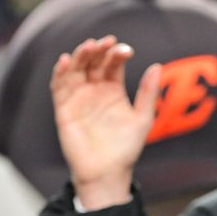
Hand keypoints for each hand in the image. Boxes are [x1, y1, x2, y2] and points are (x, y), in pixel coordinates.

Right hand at [51, 35, 161, 208]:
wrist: (107, 172)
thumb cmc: (126, 148)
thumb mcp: (143, 119)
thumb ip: (148, 93)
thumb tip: (157, 67)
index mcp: (113, 90)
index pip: (112, 64)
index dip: (117, 54)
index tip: (126, 50)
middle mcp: (94, 90)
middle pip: (93, 62)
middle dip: (98, 50)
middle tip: (106, 43)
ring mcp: (78, 98)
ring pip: (75, 70)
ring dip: (80, 56)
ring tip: (88, 47)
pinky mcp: (64, 109)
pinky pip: (59, 87)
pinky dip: (60, 73)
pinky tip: (65, 61)